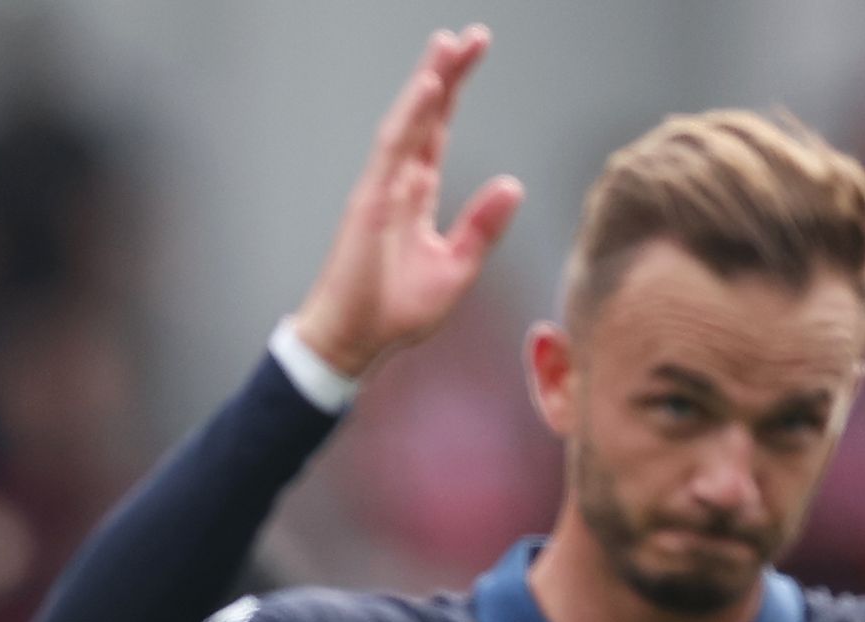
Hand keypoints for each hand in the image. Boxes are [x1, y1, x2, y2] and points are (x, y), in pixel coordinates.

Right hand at [289, 25, 524, 379]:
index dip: (455, 91)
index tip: (473, 52)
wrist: (353, 343)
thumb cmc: (393, 312)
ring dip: (429, 82)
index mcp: (416, 194)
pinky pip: (391, 149)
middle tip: (470, 35)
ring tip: (449, 45)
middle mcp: (398, 182)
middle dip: (446, 73)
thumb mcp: (455, 269)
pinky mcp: (368, 201)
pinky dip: (410, 116)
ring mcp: (380, 188)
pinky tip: (428, 88)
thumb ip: (481, 227)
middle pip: (425, 116)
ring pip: (407, 122)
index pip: (438, 130)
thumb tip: (512, 185)